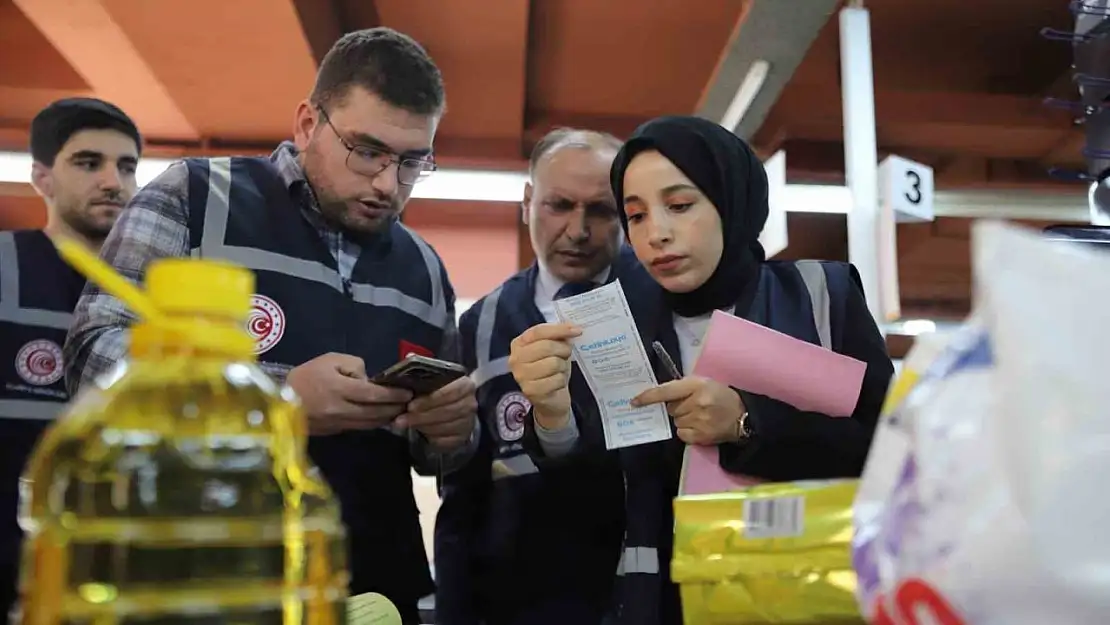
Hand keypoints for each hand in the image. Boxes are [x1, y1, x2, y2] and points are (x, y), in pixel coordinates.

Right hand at [286, 353, 413, 435]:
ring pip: (369, 424)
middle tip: (409, 403)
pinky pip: (359, 428)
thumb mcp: (329, 360)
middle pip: (375, 412)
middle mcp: (340, 409)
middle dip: (394, 408)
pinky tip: (381, 418)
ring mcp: (337, 423)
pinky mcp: (334, 432)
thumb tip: (369, 380)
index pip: (373, 394)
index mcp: (338, 388)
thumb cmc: (306, 375)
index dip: (393, 395)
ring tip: (399, 412)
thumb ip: (354, 366)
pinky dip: (373, 423)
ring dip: (387, 418)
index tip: (408, 393)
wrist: (279, 401)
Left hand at [395, 375, 477, 450]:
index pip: (449, 392)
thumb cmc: (438, 392)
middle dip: (421, 416)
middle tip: (402, 420)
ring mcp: (468, 422)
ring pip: (444, 427)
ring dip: (423, 427)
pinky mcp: (462, 438)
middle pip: (446, 412)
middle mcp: (470, 404)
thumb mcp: (433, 383)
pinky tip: (420, 432)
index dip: (429, 400)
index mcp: (465, 385)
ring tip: (408, 424)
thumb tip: (405, 390)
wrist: (452, 408)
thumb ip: (424, 385)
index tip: (410, 406)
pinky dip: (430, 437)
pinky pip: (445, 441)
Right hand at [508, 322, 581, 429]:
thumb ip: (559, 335)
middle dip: (563, 350)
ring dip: (562, 367)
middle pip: (547, 346)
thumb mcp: (554, 348)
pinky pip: (556, 379)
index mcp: (519, 344)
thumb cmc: (551, 369)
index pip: (539, 331)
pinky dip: (562, 380)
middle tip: (566, 355)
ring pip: (553, 363)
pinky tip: (556, 383)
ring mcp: (521, 376)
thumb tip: (572, 327)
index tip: (577, 330)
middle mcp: (515, 359)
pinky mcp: (531, 391)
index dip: (559, 329)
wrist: (550, 398)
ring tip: (559, 370)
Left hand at [632, 376, 744, 444]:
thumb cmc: (720, 396)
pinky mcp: (701, 436)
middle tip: (691, 405)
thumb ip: (682, 387)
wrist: (742, 416)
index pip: (666, 391)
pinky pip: (681, 433)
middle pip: (670, 408)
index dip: (648, 397)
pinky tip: (699, 425)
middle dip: (676, 407)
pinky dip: (686, 430)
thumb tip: (658, 395)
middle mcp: (697, 403)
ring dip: (682, 419)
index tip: (635, 401)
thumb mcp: (703, 383)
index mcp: (697, 385)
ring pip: (675, 421)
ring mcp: (699, 421)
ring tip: (699, 416)